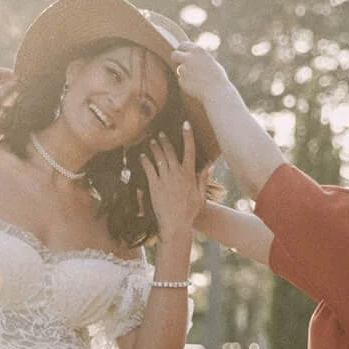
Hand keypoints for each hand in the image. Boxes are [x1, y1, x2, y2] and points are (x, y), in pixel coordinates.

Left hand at [142, 124, 205, 242]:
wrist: (175, 224)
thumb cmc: (189, 212)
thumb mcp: (200, 196)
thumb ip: (202, 180)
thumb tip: (206, 167)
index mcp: (189, 174)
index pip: (190, 150)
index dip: (187, 135)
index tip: (185, 124)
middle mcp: (177, 173)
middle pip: (170, 151)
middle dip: (165, 140)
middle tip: (160, 133)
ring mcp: (165, 178)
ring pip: (159, 157)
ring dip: (155, 147)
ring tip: (151, 141)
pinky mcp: (154, 185)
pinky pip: (148, 169)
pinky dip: (145, 161)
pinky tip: (141, 156)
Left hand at [170, 43, 233, 105]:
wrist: (217, 91)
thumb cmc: (217, 77)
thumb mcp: (210, 62)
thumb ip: (198, 58)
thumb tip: (190, 58)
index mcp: (198, 50)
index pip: (183, 45)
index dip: (182, 50)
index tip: (181, 53)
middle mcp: (188, 58)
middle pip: (174, 55)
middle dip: (175, 58)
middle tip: (179, 63)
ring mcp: (183, 69)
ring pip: (180, 70)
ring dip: (185, 74)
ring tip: (198, 80)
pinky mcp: (181, 80)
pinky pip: (182, 81)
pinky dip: (187, 83)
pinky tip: (196, 86)